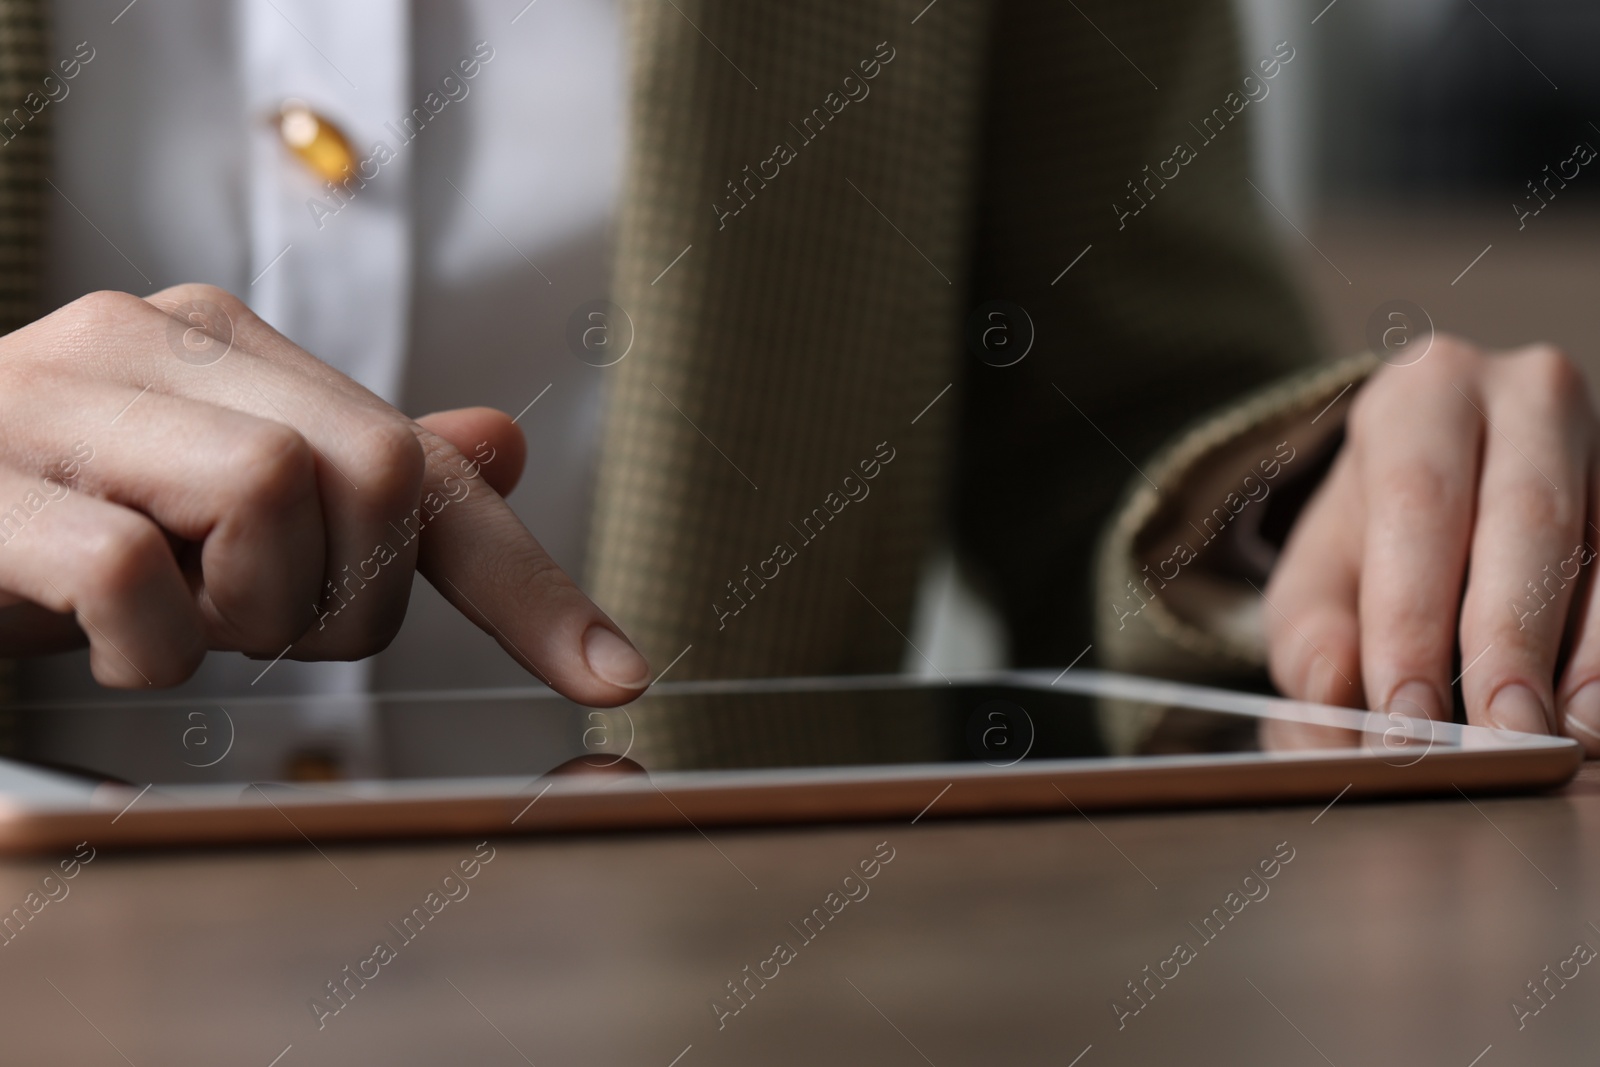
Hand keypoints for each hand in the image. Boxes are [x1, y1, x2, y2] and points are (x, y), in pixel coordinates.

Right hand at [0, 284, 648, 702]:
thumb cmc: (41, 521)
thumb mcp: (205, 506)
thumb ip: (348, 474)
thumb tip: (493, 442)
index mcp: (221, 344)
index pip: (423, 464)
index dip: (531, 583)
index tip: (619, 675)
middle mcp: (144, 342)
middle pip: (372, 472)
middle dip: (357, 598)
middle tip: (268, 629)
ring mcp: (47, 402)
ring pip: (274, 492)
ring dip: (255, 613)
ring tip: (180, 626)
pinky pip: (129, 576)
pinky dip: (148, 647)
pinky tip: (112, 648)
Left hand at [1265, 334, 1599, 752]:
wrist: (1436, 500)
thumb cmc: (1368, 548)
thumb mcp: (1313, 582)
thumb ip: (1312, 641)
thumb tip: (1334, 700)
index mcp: (1421, 397)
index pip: (1417, 502)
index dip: (1412, 619)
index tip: (1405, 718)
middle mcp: (1524, 399)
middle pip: (1529, 520)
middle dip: (1511, 641)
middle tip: (1498, 737)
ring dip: (1585, 659)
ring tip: (1560, 739)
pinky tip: (1593, 714)